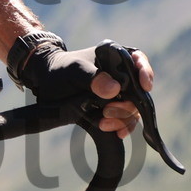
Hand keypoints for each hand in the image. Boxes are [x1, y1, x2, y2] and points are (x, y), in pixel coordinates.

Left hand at [19, 41, 155, 138]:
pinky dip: (123, 126)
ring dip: (124, 118)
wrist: (45, 84)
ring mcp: (117, 93)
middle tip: (109, 112)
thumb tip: (115, 89)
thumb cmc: (60, 69)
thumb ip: (92, 77)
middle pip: (138, 90)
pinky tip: (117, 133)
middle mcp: (120, 75)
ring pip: (133, 107)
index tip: (145, 86)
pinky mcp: (112, 108)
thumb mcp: (73, 70)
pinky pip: (125, 119)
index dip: (146, 72)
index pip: (138, 60)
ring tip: (105, 123)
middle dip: (128, 104)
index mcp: (115, 57)